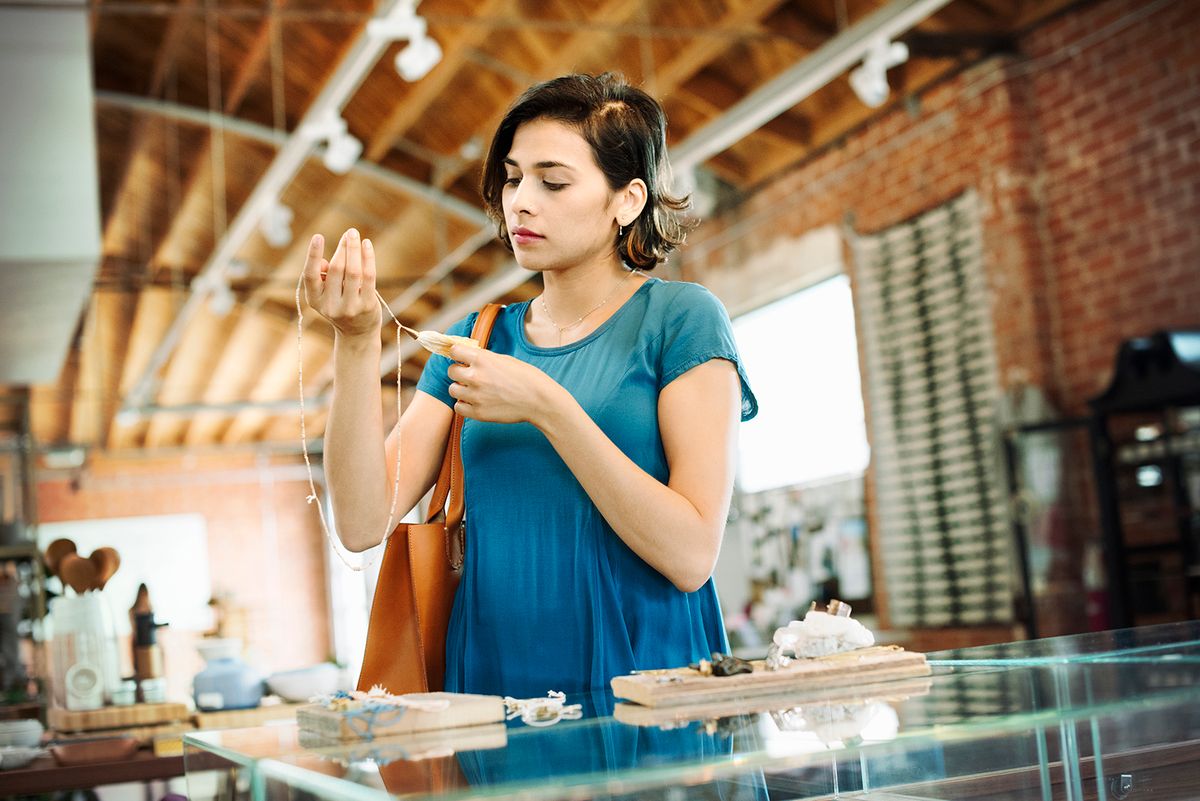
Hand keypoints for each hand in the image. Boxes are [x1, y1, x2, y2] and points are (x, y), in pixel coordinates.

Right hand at [302, 228, 380, 339]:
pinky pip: (369, 276)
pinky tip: (366, 245)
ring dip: (355, 249)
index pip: (310, 276)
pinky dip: (368, 258)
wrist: (357, 333)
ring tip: (355, 235)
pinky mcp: (368, 306)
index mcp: (315, 300)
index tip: (318, 236)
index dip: (313, 256)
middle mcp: (331, 306)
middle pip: (336, 269)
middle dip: (343, 248)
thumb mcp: (325, 294)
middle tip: (349, 232)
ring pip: (353, 272)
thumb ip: (323, 277)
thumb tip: (325, 261)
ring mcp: (350, 307)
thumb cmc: (339, 305)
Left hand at [445, 344, 564, 424]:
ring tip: (473, 390)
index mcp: (482, 359)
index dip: (458, 354)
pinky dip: (464, 405)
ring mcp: (475, 396)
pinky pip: (458, 407)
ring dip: (460, 389)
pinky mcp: (478, 413)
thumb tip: (469, 358)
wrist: (539, 400)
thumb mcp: (505, 359)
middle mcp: (475, 376)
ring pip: (452, 390)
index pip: (454, 351)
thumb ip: (484, 359)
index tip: (462, 357)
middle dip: (459, 372)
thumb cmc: (527, 378)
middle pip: (451, 371)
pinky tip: (474, 402)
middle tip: (469, 375)